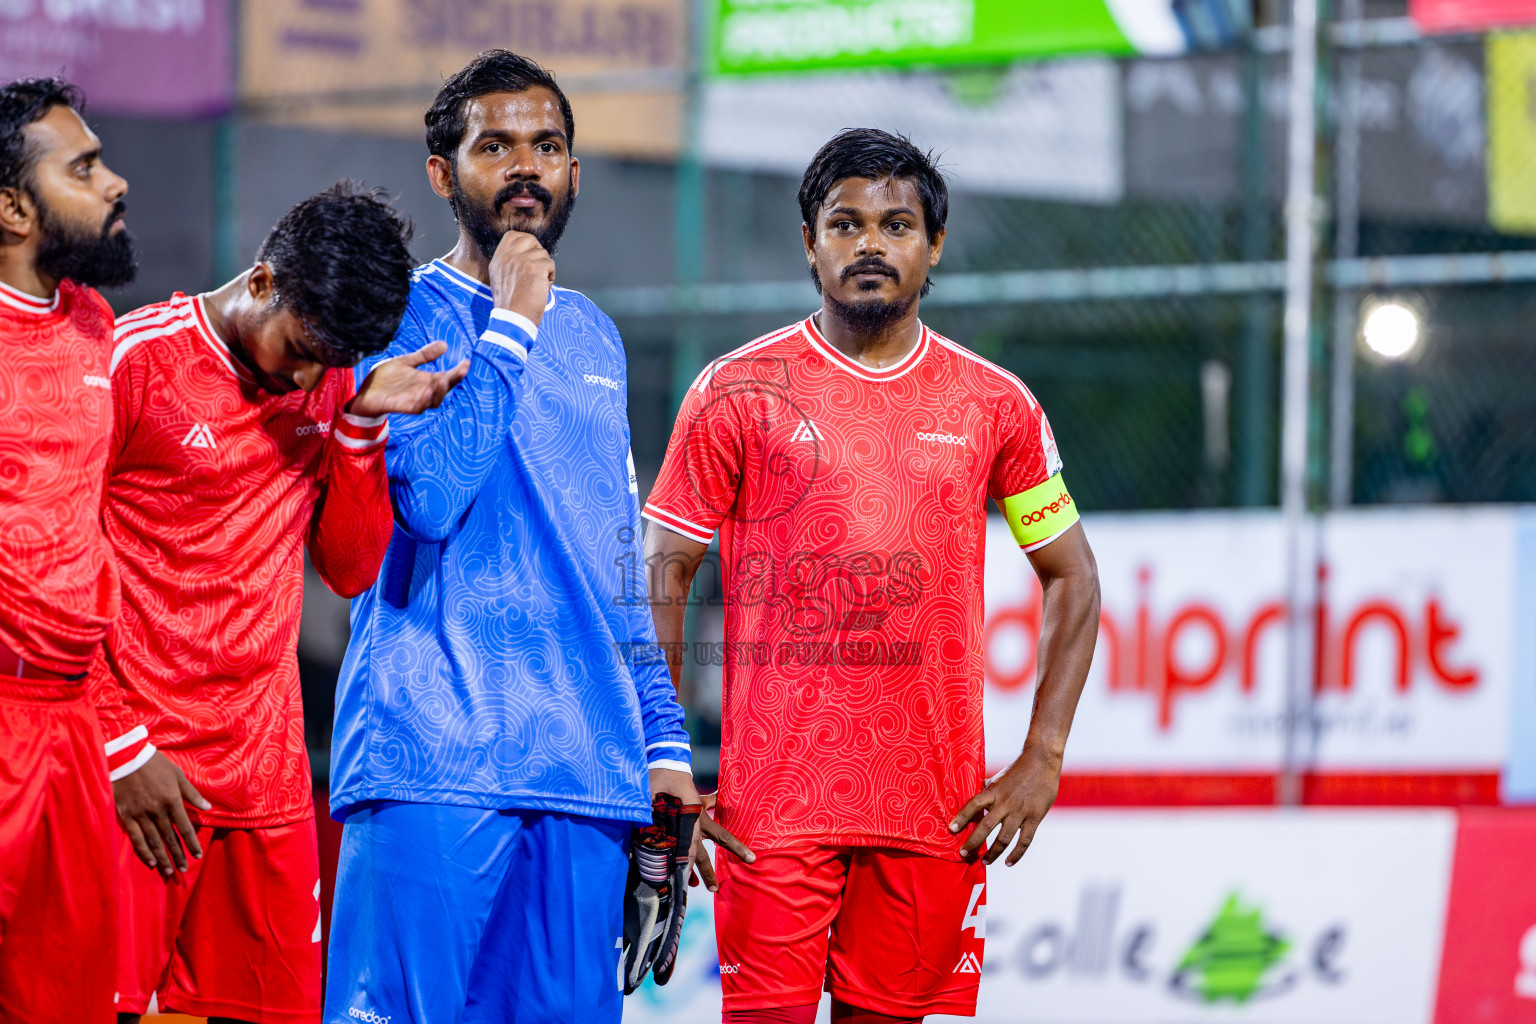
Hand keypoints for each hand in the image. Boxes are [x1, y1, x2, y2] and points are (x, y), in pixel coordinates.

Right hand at [113, 750, 209, 876]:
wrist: (126, 759)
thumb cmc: (155, 765)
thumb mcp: (178, 776)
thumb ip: (192, 794)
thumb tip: (208, 808)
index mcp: (172, 801)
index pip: (184, 827)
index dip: (191, 843)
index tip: (196, 856)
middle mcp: (157, 811)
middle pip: (169, 838)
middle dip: (178, 855)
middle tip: (183, 870)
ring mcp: (141, 815)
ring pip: (154, 841)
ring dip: (162, 858)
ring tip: (169, 871)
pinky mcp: (126, 816)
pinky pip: (136, 838)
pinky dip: (144, 851)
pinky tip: (151, 862)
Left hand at [348, 341, 468, 418]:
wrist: (365, 392)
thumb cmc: (386, 379)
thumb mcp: (406, 362)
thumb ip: (424, 355)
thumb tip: (445, 345)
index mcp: (426, 381)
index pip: (447, 377)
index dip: (458, 372)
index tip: (466, 362)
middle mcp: (424, 391)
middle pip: (443, 389)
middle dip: (451, 382)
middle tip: (458, 371)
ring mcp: (414, 400)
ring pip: (433, 400)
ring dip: (439, 391)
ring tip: (443, 379)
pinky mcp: (403, 407)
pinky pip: (417, 407)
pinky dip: (423, 401)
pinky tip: (426, 392)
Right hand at [488, 229, 554, 325]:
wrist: (512, 319)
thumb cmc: (511, 305)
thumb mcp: (501, 279)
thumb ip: (509, 264)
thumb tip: (527, 254)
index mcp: (498, 259)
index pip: (512, 235)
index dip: (526, 241)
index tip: (530, 255)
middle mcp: (508, 257)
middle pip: (530, 240)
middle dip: (538, 253)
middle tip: (537, 271)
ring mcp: (521, 261)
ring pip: (543, 254)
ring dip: (545, 269)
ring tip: (537, 285)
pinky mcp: (535, 267)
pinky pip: (551, 265)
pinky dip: (551, 277)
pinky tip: (542, 289)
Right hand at [649, 768, 754, 891]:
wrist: (658, 781)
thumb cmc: (681, 787)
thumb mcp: (698, 797)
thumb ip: (710, 802)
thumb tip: (721, 796)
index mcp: (702, 822)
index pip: (724, 838)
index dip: (738, 849)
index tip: (752, 859)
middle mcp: (690, 832)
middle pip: (701, 857)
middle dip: (708, 874)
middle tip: (715, 889)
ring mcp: (674, 837)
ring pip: (682, 860)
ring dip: (687, 875)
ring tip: (693, 886)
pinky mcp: (659, 839)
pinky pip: (665, 856)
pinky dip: (669, 865)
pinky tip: (670, 875)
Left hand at [949, 745, 1061, 865]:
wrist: (1042, 761)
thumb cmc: (1018, 768)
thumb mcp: (998, 777)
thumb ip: (987, 789)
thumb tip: (972, 796)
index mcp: (994, 791)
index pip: (974, 805)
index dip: (962, 817)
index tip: (951, 829)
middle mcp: (1005, 802)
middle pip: (986, 826)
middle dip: (973, 842)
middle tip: (963, 854)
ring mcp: (1021, 811)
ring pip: (1004, 838)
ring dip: (992, 853)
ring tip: (984, 862)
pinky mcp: (1035, 818)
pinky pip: (1024, 840)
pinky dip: (1016, 854)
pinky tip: (1008, 862)